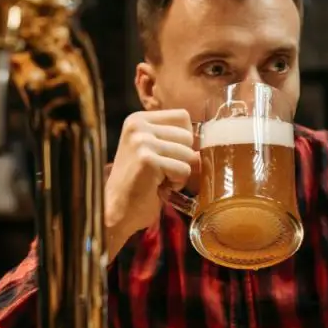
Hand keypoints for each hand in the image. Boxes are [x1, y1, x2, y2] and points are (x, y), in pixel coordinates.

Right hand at [104, 110, 196, 260]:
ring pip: (188, 154)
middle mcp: (137, 125)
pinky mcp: (148, 160)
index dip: (184, 139)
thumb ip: (174, 139)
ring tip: (158, 180)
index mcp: (137, 119)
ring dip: (179, 173)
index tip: (169, 156)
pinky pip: (183, 170)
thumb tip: (210, 140)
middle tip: (161, 172)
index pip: (182, 116)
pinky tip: (157, 187)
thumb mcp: (153, 151)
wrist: (116, 212)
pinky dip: (176, 183)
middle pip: (187, 135)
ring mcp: (141, 141)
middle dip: (181, 158)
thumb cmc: (138, 183)